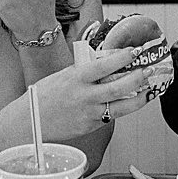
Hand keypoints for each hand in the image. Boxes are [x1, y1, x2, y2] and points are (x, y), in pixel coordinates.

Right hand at [32, 47, 152, 139]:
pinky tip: (128, 103)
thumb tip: (103, 62)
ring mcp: (89, 114)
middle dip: (138, 78)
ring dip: (139, 98)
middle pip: (119, 88)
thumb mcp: (62, 76)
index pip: (104, 66)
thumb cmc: (43, 97)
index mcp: (76, 79)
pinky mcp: (91, 127)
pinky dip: (122, 109)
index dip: (123, 58)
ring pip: (122, 107)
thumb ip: (83, 71)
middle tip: (148, 70)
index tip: (134, 51)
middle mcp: (85, 97)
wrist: (29, 123)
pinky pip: (111, 117)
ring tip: (147, 90)